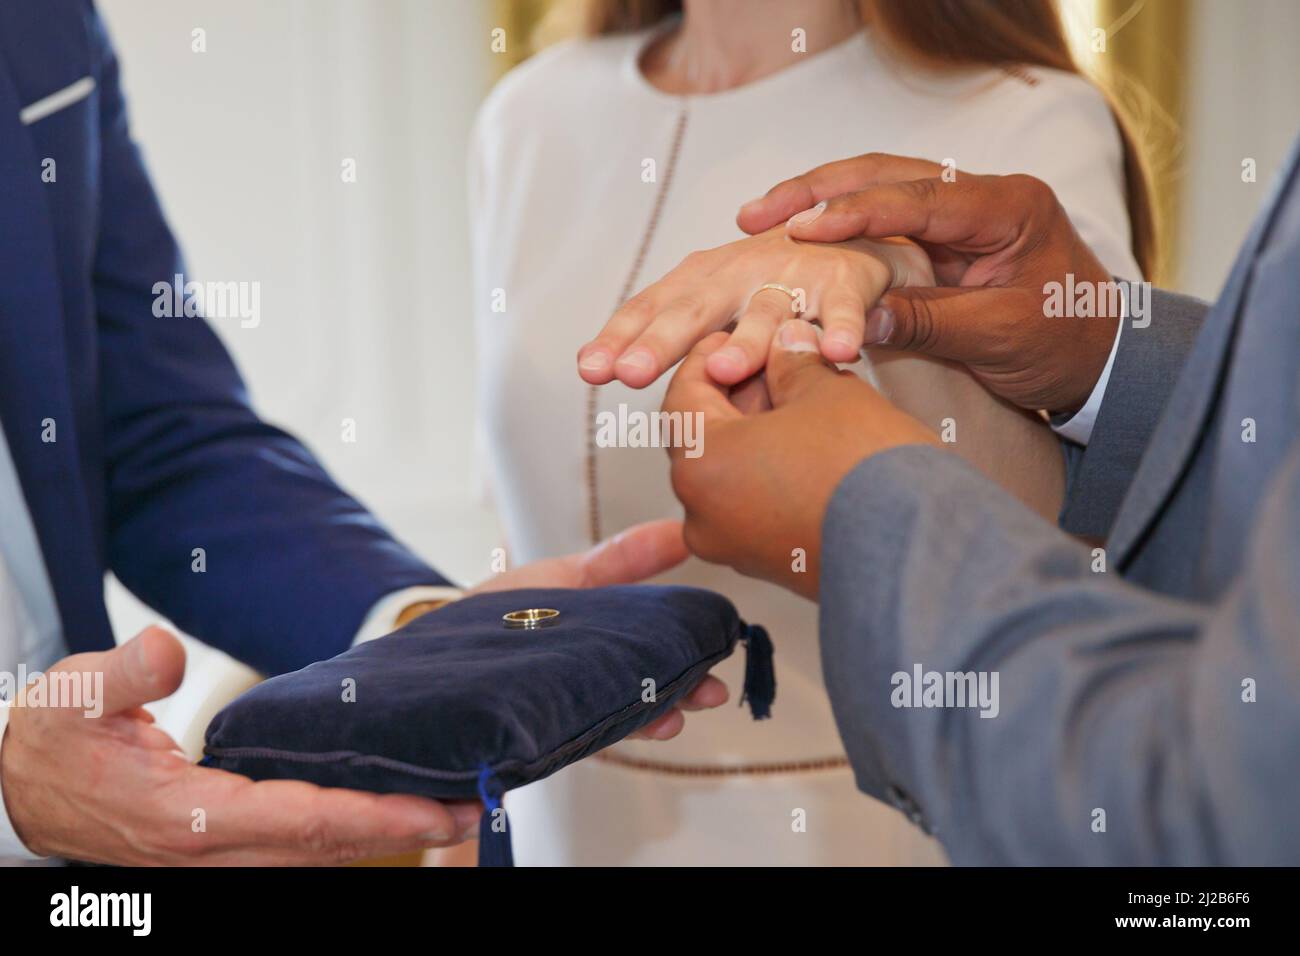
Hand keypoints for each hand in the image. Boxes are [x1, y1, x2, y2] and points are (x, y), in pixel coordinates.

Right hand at [0, 627, 480, 864]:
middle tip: (476, 810)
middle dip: (406, 834)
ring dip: (388, 836)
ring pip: (320, 856)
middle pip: (328, 849)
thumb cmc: (54, 742)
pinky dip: (353, 833)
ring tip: (453, 812)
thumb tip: (167, 650)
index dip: (372, 818)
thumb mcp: (74, 696)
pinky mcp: (227, 848)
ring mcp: (222, 858)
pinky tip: (391, 813)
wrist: (19, 791)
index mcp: (187, 819)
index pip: (300, 823)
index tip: (433, 812)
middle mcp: (215, 851)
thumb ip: (123, 674)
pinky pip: (303, 848)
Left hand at [467, 519, 727, 738]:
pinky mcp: (538, 735)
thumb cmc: (499, 613)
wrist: (436, 651)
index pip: (657, 658)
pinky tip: (620, 730)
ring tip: (670, 718)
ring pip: (619, 719)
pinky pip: (577, 736)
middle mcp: (591, 686)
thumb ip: (623, 559)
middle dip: (681, 693)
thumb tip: (680, 530)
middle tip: (707, 693)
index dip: (690, 660)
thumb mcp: (566, 578)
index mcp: (603, 650)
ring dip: (652, 718)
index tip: (718, 652)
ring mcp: (567, 713)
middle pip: (647, 693)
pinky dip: (603, 735)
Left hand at [577, 226, 932, 388]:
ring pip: (765, 312)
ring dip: (745, 340)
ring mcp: (793, 275)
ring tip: (722, 370)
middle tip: (631, 372)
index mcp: (704, 277)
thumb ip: (673, 334)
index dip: (621, 335)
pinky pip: (842, 310)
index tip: (590, 369)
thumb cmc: (779, 278)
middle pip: (696, 307)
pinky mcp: (845, 281)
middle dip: (661, 340)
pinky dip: (840, 328)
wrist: (861, 234)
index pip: (653, 306)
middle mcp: (741, 271)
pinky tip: (836, 353)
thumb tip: (598, 363)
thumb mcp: (721, 300)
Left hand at [664, 322, 939, 597]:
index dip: (710, 356)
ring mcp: (733, 547)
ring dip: (758, 432)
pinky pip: (753, 506)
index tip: (738, 336)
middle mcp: (702, 515)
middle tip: (779, 364)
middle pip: (704, 437)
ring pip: (731, 472)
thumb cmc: (867, 465)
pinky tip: (815, 445)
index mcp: (700, 466)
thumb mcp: (827, 392)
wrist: (920, 550)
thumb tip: (784, 342)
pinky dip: (771, 471)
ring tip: (806, 401)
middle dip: (738, 395)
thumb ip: (793, 362)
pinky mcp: (767, 566)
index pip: (682, 396)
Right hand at [738, 153, 1119, 413]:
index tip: (801, 230)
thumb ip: (928, 324)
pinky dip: (837, 223)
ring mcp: (960, 210)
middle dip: (817, 189)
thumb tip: (853, 324)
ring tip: (759, 218)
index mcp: (1008, 207)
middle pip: (886, 172)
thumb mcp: (997, 339)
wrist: (1100, 354)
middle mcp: (982, 194)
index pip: (918, 198)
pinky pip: (881, 216)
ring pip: (877, 185)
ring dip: (818, 199)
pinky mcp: (942, 234)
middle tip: (756, 213)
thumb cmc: (1064, 343)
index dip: (854, 212)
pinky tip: (794, 235)